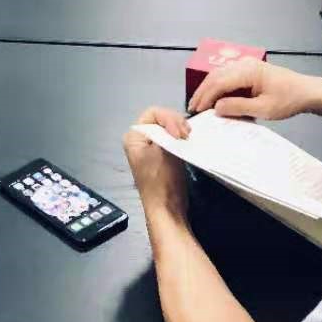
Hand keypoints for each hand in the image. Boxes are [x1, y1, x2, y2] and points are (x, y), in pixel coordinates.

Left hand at [123, 106, 191, 221]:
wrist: (166, 208)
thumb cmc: (162, 180)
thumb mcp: (164, 150)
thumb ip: (169, 132)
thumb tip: (178, 126)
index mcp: (134, 136)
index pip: (153, 112)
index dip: (169, 118)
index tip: (180, 133)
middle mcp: (139, 140)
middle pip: (160, 118)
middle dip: (175, 123)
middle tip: (187, 134)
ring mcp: (150, 148)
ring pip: (167, 128)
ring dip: (179, 131)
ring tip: (188, 138)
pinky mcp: (162, 156)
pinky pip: (171, 139)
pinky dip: (180, 139)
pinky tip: (187, 143)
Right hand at [188, 59, 321, 121]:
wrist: (307, 92)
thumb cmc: (288, 100)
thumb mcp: (264, 109)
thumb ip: (239, 107)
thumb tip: (216, 108)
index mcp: (248, 71)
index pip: (219, 82)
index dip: (205, 96)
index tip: (197, 110)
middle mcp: (244, 64)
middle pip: (215, 75)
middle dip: (202, 92)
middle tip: (193, 108)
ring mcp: (246, 64)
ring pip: (219, 74)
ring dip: (208, 88)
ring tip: (200, 103)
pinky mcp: (249, 69)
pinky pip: (227, 75)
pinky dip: (218, 86)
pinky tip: (215, 97)